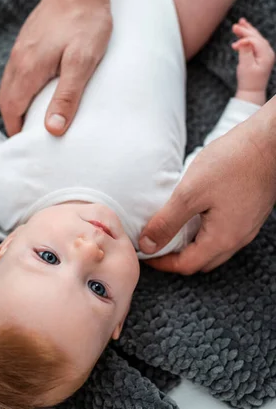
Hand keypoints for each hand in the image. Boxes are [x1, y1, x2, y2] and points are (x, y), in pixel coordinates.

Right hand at [0, 0, 111, 135]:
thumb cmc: (87, 23)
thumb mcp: (83, 63)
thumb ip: (66, 96)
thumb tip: (52, 130)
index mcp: (27, 69)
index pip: (11, 109)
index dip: (16, 131)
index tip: (26, 146)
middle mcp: (18, 60)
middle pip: (6, 99)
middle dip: (14, 120)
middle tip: (30, 138)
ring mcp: (21, 48)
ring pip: (10, 85)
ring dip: (17, 104)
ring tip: (35, 119)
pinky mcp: (28, 40)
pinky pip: (17, 72)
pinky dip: (22, 88)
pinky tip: (40, 91)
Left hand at [139, 105, 275, 273]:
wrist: (269, 143)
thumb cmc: (232, 164)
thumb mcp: (189, 193)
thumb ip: (167, 221)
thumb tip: (147, 245)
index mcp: (221, 240)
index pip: (186, 265)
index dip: (162, 263)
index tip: (144, 254)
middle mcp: (237, 239)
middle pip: (201, 261)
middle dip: (176, 258)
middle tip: (155, 244)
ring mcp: (246, 227)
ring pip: (213, 248)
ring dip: (191, 245)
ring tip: (171, 229)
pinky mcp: (249, 213)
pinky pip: (223, 232)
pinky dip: (204, 232)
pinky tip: (194, 214)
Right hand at [232, 18, 274, 101]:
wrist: (252, 91)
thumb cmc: (248, 81)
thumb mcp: (246, 66)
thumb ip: (245, 51)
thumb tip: (244, 40)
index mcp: (266, 55)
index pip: (255, 41)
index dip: (244, 40)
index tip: (234, 45)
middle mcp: (268, 52)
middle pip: (257, 37)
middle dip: (246, 30)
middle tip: (235, 25)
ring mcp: (265, 54)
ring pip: (256, 38)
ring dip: (248, 30)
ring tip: (241, 22)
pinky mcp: (261, 56)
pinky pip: (255, 43)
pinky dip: (248, 37)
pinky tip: (242, 35)